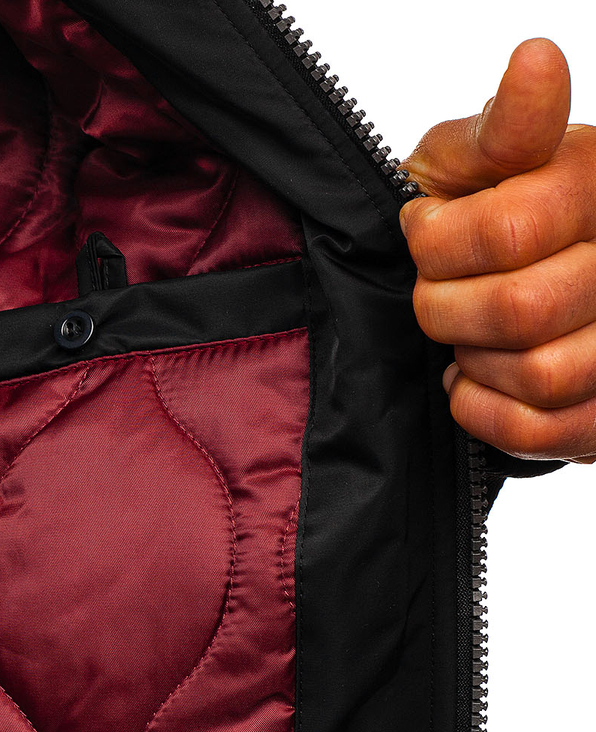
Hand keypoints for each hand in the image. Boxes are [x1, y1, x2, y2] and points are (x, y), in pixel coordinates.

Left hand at [399, 38, 595, 463]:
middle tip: (437, 292)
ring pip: (541, 374)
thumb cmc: (484, 215)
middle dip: (445, 308)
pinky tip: (474, 381)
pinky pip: (543, 431)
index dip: (438, 244)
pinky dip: (485, 412)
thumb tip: (535, 63)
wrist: (508, 283)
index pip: (509, 230)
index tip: (426, 233)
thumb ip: (501, 129)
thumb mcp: (475, 161)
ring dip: (474, 361)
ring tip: (465, 336)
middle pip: (520, 309)